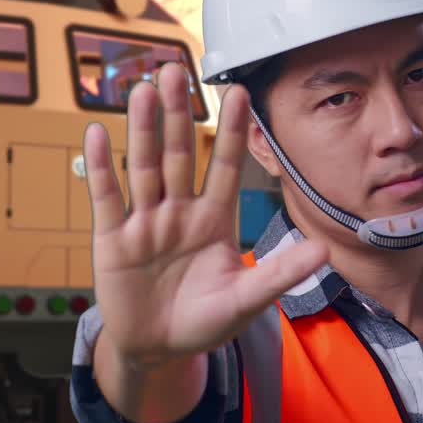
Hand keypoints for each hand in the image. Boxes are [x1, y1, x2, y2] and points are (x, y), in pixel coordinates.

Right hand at [82, 63, 326, 369]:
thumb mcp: (246, 301)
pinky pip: (107, 198)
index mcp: (213, 220)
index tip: (240, 92)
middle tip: (178, 71)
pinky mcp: (112, 239)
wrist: (158, 351)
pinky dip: (101, 168)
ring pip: (144, 167)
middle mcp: (179, 212)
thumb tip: (324, 250)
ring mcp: (144, 222)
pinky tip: (98, 133)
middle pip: (178, 155)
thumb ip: (279, 274)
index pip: (223, 167)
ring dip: (143, 130)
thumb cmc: (204, 322)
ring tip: (144, 90)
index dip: (230, 132)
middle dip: (178, 115)